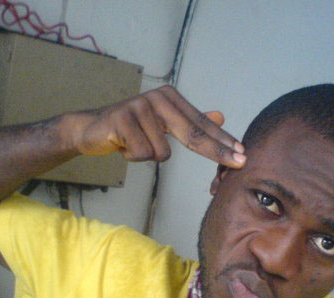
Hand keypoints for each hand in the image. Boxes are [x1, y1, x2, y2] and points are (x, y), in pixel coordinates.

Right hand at [67, 85, 245, 167]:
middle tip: (239, 163)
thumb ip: (191, 120)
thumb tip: (221, 115)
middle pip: (193, 134)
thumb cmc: (132, 129)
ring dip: (148, 155)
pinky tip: (122, 145)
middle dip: (217, 152)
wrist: (91, 129)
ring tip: (134, 145)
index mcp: (171, 98)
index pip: (202, 125)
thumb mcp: (164, 123)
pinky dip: (132, 156)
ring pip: (162, 152)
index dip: (223, 141)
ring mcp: (140, 107)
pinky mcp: (122, 119)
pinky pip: (142, 153)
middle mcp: (158, 98)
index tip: (242, 154)